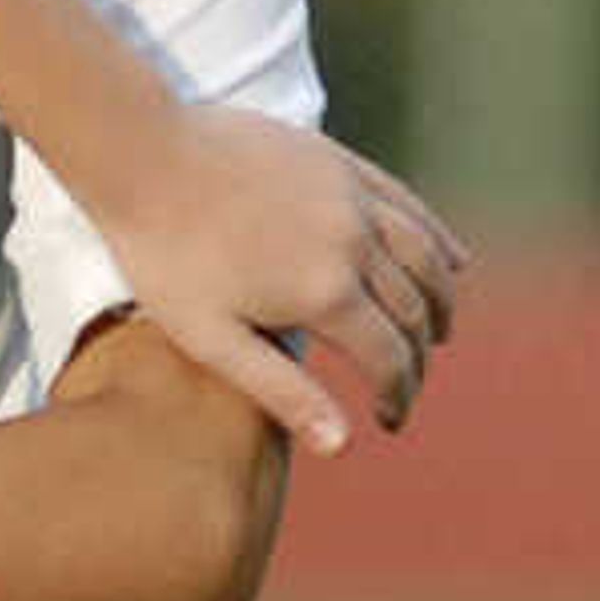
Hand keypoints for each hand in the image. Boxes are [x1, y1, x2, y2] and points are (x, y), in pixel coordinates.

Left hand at [94, 110, 463, 452]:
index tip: (389, 421)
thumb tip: (342, 445)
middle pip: (414, 311)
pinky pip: (410, 206)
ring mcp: (355, 198)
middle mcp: (357, 244)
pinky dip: (438, 239)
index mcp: (327, 294)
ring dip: (441, 301)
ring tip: (439, 331)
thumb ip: (281, 391)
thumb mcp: (212, 339)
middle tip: (407, 384)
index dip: (397, 397)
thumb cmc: (166, 256)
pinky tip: (452, 259)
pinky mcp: (343, 164)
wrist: (147, 155)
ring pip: (426, 256)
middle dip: (418, 357)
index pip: (389, 359)